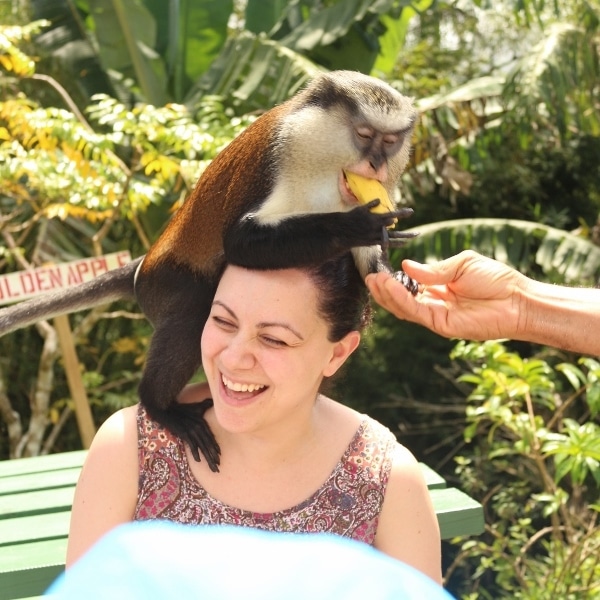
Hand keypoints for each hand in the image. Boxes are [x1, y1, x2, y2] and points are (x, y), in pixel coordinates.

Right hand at [366, 250, 524, 340]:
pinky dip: (402, 300)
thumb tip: (407, 266)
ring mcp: (437, 316)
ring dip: (387, 295)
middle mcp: (434, 304)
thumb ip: (434, 270)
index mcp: (438, 288)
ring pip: (404, 308)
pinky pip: (416, 312)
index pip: (408, 287)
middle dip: (383, 290)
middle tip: (369, 277)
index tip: (378, 270)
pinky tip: (391, 286)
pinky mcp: (442, 325)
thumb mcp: (461, 265)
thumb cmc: (496, 280)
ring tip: (375, 280)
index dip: (393, 281)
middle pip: (401, 301)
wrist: (518, 299)